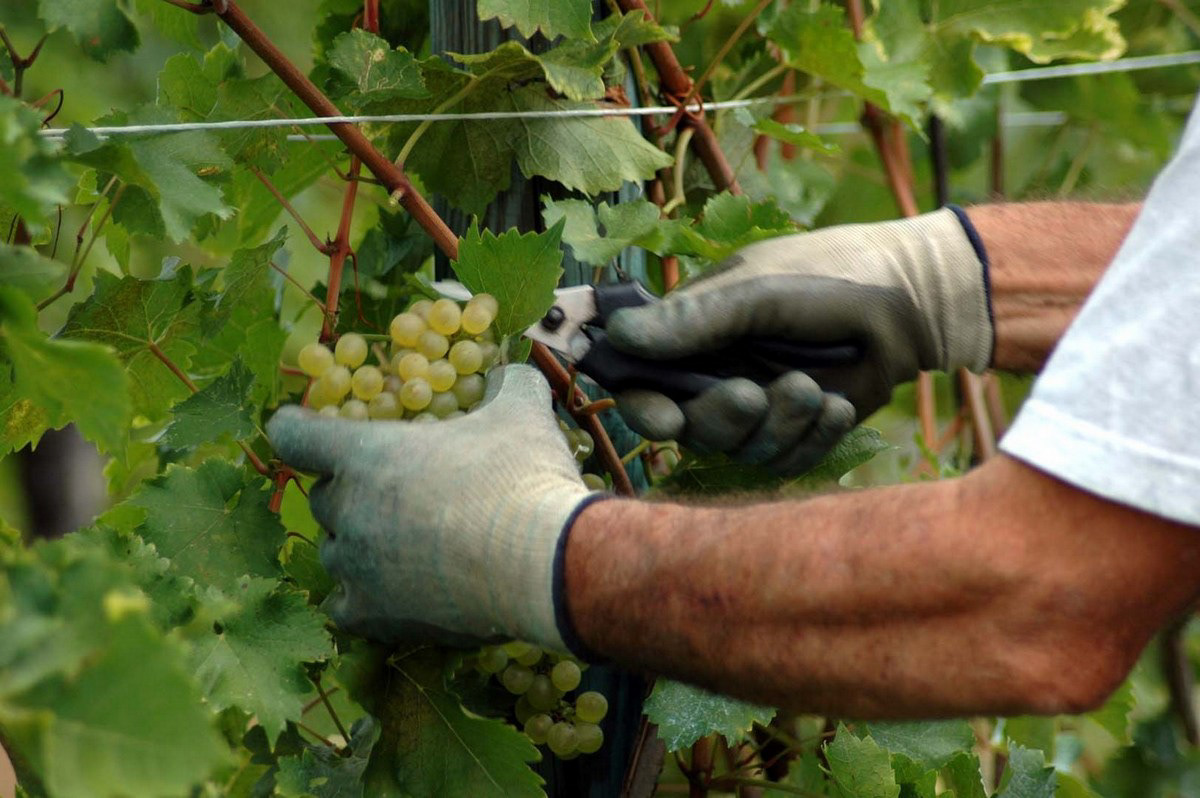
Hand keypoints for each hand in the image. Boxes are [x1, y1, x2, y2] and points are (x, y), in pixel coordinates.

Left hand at [266, 365, 593, 649]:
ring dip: (359, 544)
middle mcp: (348, 509)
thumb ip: (507, 382)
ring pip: (336, 551)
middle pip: (323, 497)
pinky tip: (392, 593)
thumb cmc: (522, 479)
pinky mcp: (374, 615)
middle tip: (393, 490)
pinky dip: (364, 596)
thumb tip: (507, 372)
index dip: (297, 427)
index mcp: (366, 453)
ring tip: (405, 544)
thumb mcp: (521, 413)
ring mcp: (356, 567)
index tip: (303, 426)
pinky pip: (345, 605)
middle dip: (351, 491)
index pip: (295, 435)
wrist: (545, 565)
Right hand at [607, 208, 991, 471]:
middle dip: (723, 419)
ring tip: (816, 392)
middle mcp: (716, 375)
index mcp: (692, 334)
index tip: (668, 420)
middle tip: (755, 395)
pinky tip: (838, 408)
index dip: (645, 406)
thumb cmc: (831, 277)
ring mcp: (757, 407)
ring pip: (740, 451)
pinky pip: (786, 462)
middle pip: (691, 428)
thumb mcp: (761, 292)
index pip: (642, 381)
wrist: (912, 302)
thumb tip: (617, 336)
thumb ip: (696, 319)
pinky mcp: (796, 432)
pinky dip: (812, 440)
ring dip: (778, 427)